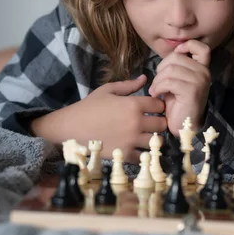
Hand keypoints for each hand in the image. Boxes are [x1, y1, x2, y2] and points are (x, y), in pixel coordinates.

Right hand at [31, 75, 166, 163]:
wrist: (71, 128)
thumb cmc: (88, 107)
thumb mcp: (107, 90)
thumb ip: (128, 85)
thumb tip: (145, 78)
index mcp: (133, 105)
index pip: (159, 105)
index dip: (158, 105)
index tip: (153, 108)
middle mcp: (136, 123)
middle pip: (162, 124)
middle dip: (159, 122)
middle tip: (151, 123)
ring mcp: (132, 140)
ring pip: (157, 141)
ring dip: (154, 138)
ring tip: (146, 136)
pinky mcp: (125, 154)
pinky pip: (145, 156)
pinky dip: (144, 153)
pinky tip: (138, 148)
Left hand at [148, 40, 210, 135]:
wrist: (184, 126)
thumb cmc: (178, 103)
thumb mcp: (177, 79)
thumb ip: (177, 65)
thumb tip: (173, 52)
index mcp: (202, 68)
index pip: (200, 47)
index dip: (186, 46)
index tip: (175, 57)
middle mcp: (204, 72)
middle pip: (176, 57)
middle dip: (161, 68)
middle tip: (158, 82)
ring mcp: (199, 81)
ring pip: (170, 69)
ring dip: (157, 80)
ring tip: (156, 90)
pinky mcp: (192, 91)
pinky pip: (168, 81)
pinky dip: (158, 87)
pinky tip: (156, 95)